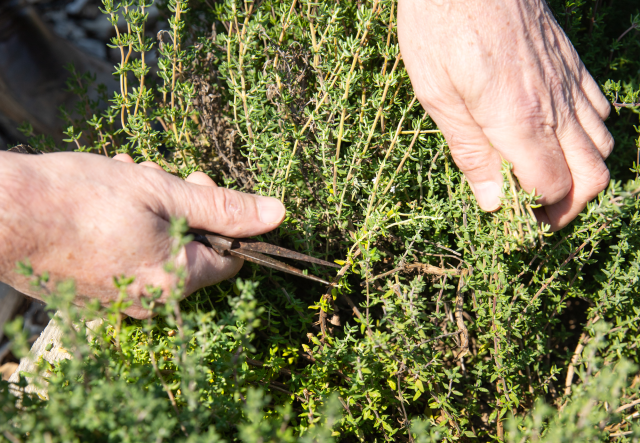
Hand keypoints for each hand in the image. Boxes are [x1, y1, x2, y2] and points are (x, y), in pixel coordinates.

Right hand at [0, 151, 285, 317]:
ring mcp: (120, 301)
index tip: (198, 184)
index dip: (223, 218)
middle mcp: (151, 300)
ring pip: (159, 248)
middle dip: (184, 207)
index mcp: (177, 279)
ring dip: (153, 210)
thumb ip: (224, 207)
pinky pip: (129, 259)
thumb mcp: (164, 191)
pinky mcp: (94, 294)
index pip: (230, 257)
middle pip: (193, 250)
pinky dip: (127, 228)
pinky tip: (106, 199)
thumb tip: (277, 214)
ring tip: (126, 179)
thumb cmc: (81, 199)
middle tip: (158, 176)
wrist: (1, 216)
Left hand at [398, 0, 612, 229]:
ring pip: (603, 143)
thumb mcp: (437, 96)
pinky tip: (560, 136)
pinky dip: (590, 134)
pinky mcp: (570, 62)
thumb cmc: (440, 26)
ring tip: (548, 179)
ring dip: (583, 172)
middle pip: (592, 174)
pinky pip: (600, 108)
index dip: (538, 212)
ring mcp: (568, 81)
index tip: (517, 220)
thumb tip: (494, 203)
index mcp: (517, 119)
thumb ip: (470, 152)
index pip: (552, 186)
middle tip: (540, 214)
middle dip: (571, 205)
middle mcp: (554, 104)